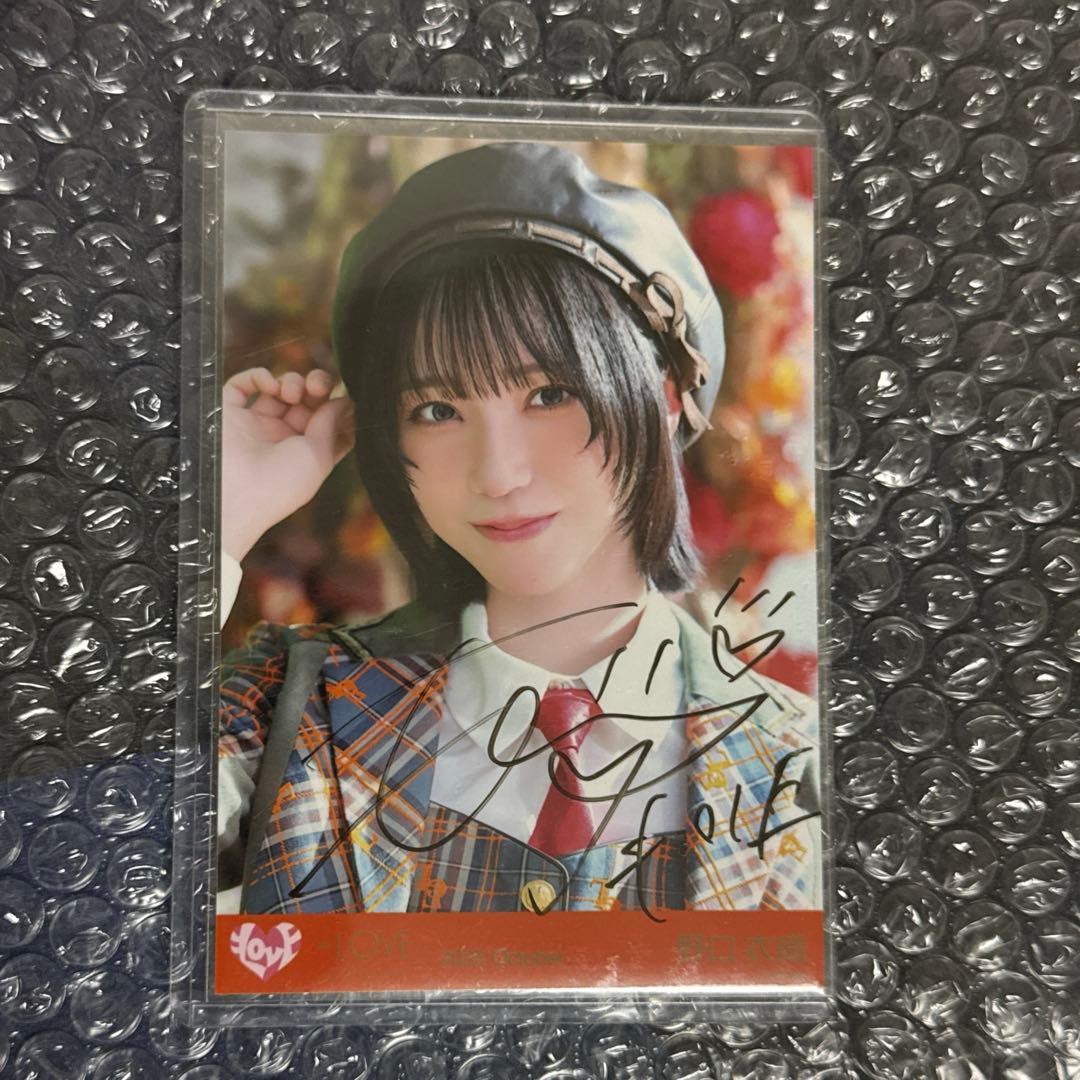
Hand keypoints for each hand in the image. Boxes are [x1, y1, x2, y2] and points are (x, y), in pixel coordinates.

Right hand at [221, 367, 354, 561]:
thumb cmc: (282, 483)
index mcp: (306, 454)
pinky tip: (270, 386)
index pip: (328, 424)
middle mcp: (282, 439)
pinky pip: (244, 385)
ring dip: (292, 382)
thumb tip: (344, 401)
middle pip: (307, 402)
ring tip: (291, 392)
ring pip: (279, 390)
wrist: (234, 492)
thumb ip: (331, 423)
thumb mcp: (319, 456)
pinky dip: (259, 376)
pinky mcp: (229, 413)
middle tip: (317, 385)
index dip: (339, 408)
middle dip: (317, 387)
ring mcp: (255, 425)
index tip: (346, 399)